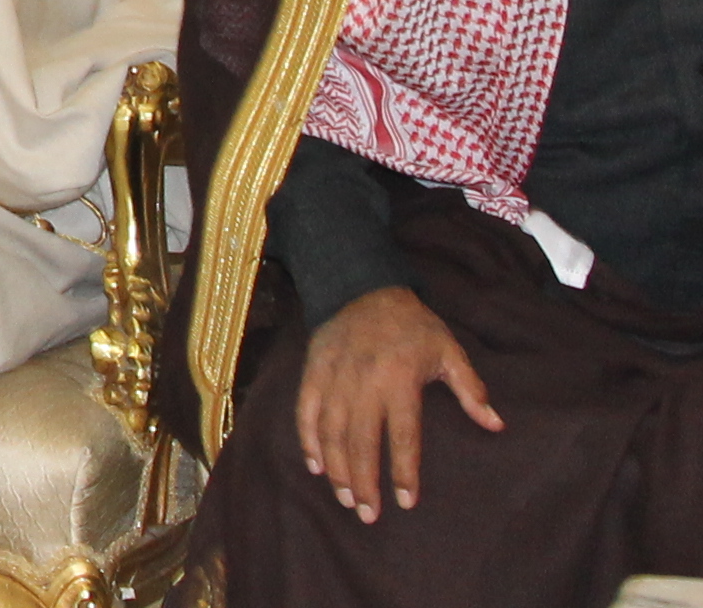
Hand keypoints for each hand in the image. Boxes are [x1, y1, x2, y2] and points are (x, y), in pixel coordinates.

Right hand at [297, 284, 499, 521]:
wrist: (361, 287)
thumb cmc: (413, 325)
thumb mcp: (449, 350)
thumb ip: (470, 388)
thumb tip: (496, 424)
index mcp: (399, 380)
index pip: (402, 436)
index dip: (404, 472)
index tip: (407, 502)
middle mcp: (363, 383)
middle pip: (361, 442)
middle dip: (364, 482)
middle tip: (368, 514)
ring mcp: (334, 378)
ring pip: (331, 432)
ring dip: (337, 468)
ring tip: (345, 498)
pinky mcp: (313, 372)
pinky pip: (305, 412)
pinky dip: (308, 440)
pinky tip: (316, 465)